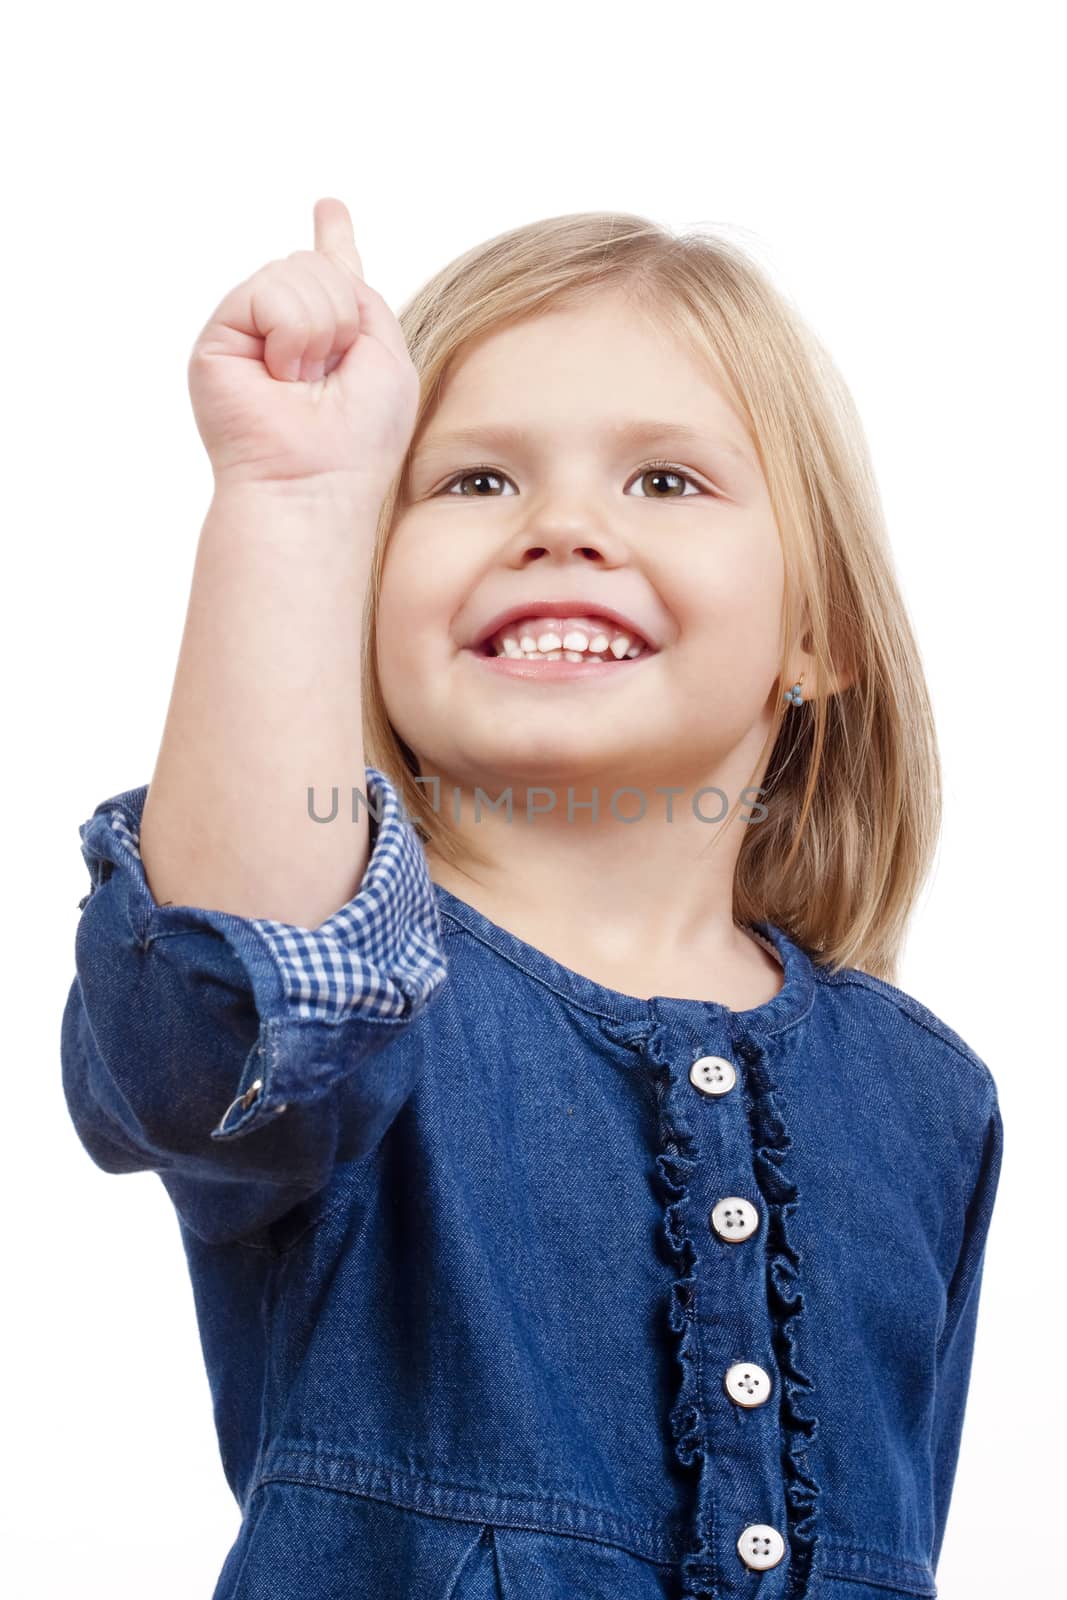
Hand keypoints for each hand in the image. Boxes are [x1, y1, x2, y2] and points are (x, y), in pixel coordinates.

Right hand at [187, 198, 419, 500]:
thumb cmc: (359, 440)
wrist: (315, 482)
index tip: (330, 208)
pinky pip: (268, 292)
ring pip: (296, 271)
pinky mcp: (219, 338)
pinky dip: (291, 333)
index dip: (334, 241)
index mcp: (330, 339)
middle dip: (341, 315)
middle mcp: (285, 333)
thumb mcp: (387, 358)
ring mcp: (249, 334)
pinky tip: (282, 374)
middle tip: (328, 376)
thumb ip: (364, 300)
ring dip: (320, 329)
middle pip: (319, 265)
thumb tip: (333, 252)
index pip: (329, 276)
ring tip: (302, 382)